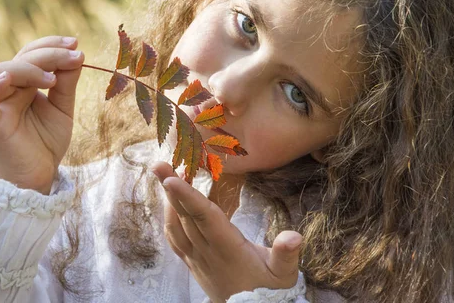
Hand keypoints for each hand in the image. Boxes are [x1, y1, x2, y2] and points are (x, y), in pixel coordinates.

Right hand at [0, 36, 83, 193]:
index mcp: (25, 84)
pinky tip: (10, 78)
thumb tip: (78, 55)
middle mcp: (9, 89)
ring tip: (53, 78)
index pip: (33, 54)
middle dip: (49, 53)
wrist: (37, 178)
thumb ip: (67, 84)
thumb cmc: (46, 144)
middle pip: (22, 58)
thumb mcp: (63, 110)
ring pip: (4, 71)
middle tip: (73, 55)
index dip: (52, 45)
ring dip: (30, 68)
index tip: (76, 44)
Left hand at [152, 162, 301, 302]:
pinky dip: (168, 218)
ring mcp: (195, 256)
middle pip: (184, 215)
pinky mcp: (191, 262)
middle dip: (170, 189)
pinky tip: (168, 204)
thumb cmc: (267, 289)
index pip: (204, 217)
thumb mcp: (283, 275)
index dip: (188, 197)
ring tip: (163, 174)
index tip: (172, 179)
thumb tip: (294, 236)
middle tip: (159, 164)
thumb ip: (286, 255)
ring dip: (168, 200)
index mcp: (227, 247)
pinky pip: (173, 238)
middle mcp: (206, 250)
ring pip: (175, 225)